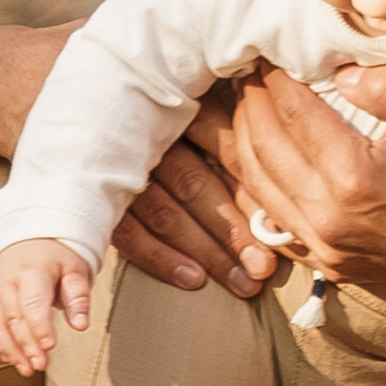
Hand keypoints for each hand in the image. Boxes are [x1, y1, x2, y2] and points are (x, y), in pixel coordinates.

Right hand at [0, 239, 92, 373]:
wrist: (28, 237)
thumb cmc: (55, 256)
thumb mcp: (75, 269)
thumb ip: (78, 297)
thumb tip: (81, 325)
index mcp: (31, 270)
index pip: (32, 303)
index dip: (40, 328)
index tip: (50, 347)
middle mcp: (7, 280)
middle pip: (14, 318)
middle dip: (27, 345)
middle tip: (41, 365)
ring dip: (10, 350)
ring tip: (27, 369)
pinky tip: (11, 357)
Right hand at [108, 77, 277, 301]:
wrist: (92, 101)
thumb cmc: (168, 110)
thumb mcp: (205, 101)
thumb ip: (244, 123)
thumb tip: (293, 159)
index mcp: (182, 107)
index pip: (224, 149)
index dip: (252, 190)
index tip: (282, 225)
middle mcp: (151, 137)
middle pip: (197, 187)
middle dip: (234, 231)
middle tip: (264, 268)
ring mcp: (122, 169)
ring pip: (168, 215)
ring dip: (207, 253)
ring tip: (243, 284)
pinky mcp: (100, 198)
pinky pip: (130, 234)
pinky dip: (160, 259)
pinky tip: (193, 281)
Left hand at [229, 57, 385, 292]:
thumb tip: (340, 68)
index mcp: (354, 180)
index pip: (293, 114)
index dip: (274, 77)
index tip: (266, 49)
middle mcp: (330, 221)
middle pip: (263, 150)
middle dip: (249, 105)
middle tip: (247, 72)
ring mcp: (328, 249)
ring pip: (258, 188)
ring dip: (243, 143)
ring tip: (247, 106)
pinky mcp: (332, 265)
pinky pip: (274, 225)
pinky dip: (257, 188)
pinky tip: (258, 161)